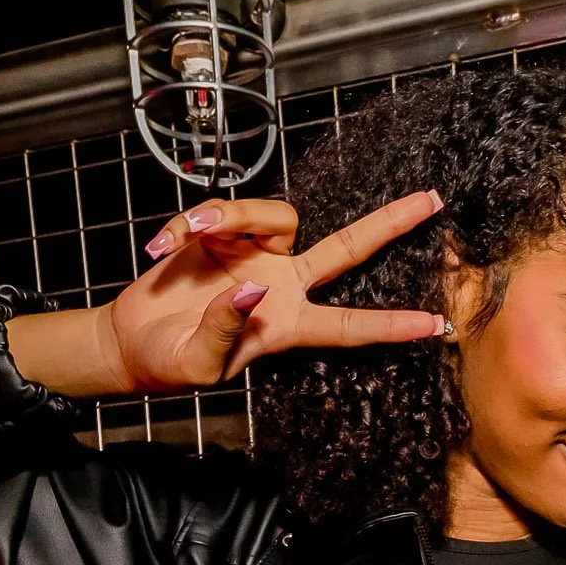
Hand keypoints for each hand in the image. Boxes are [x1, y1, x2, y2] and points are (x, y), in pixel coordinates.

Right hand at [107, 190, 446, 391]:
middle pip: (346, 248)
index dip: (391, 326)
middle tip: (431, 201)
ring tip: (192, 233)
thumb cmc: (170, 363)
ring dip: (234, 216)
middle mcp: (282, 285)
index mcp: (288, 326)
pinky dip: (189, 221)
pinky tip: (163, 245)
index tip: (434, 326)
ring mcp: (256, 256)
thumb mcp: (198, 363)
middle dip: (388, 224)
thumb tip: (250, 291)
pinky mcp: (222, 236)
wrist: (131, 342)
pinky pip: (219, 213)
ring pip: (275, 216)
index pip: (349, 326)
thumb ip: (226, 329)